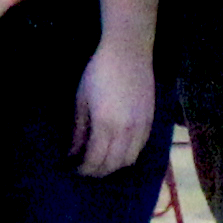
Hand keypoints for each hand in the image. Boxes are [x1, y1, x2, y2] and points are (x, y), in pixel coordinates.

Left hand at [71, 33, 156, 177]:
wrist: (128, 51)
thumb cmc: (99, 72)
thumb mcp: (82, 100)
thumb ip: (79, 130)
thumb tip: (72, 152)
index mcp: (105, 124)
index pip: (95, 159)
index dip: (84, 169)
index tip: (74, 169)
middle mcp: (125, 130)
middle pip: (113, 164)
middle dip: (98, 171)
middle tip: (85, 170)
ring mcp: (141, 126)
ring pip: (129, 159)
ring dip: (114, 167)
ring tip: (101, 164)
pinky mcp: (150, 120)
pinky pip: (140, 148)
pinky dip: (128, 155)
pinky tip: (118, 152)